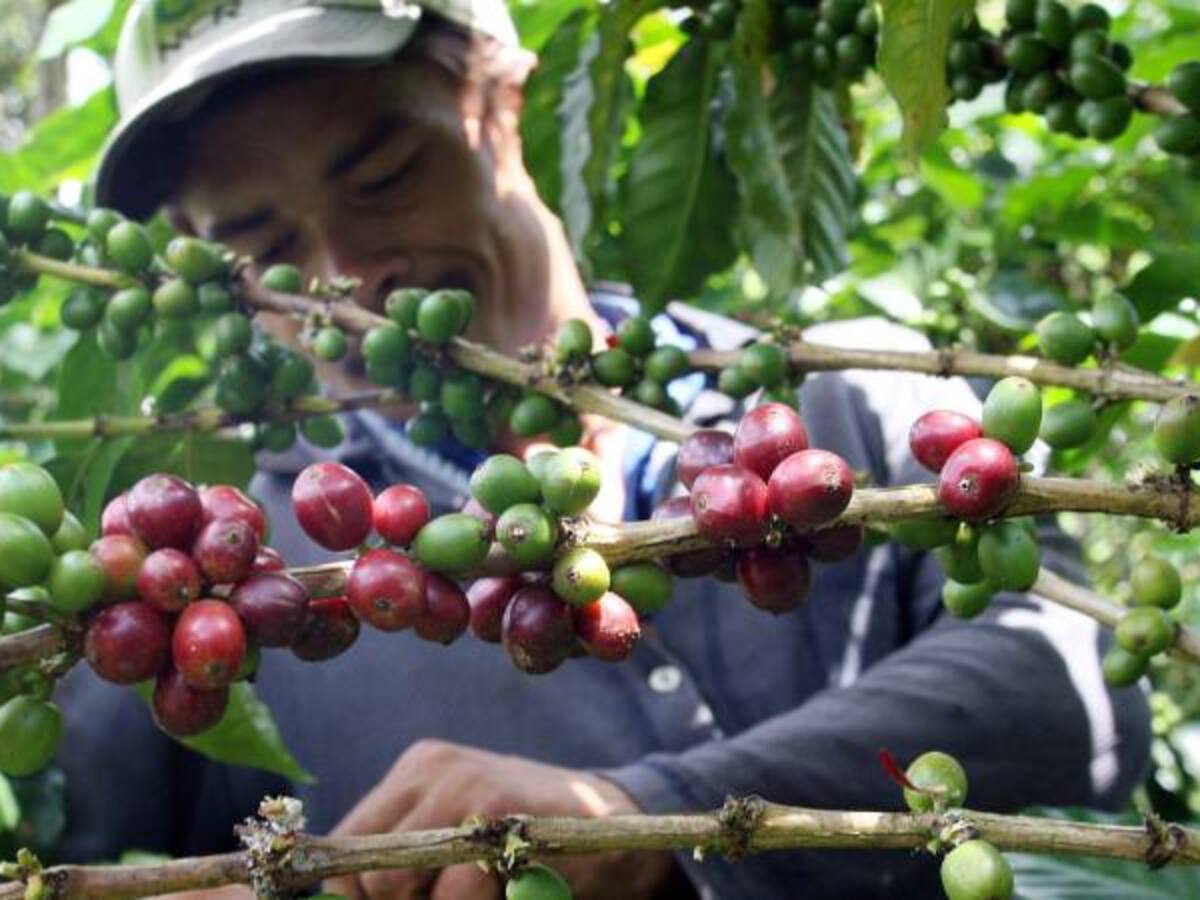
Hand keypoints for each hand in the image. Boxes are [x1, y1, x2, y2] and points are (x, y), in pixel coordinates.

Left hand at [324, 739, 677, 899]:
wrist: (618, 831)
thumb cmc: (532, 847)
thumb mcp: (460, 846)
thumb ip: (409, 867)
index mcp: (416, 773)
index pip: (344, 850)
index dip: (356, 898)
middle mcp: (431, 769)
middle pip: (367, 873)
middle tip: (454, 898)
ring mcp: (463, 782)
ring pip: (397, 887)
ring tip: (484, 894)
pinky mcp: (495, 806)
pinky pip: (451, 892)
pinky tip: (509, 893)